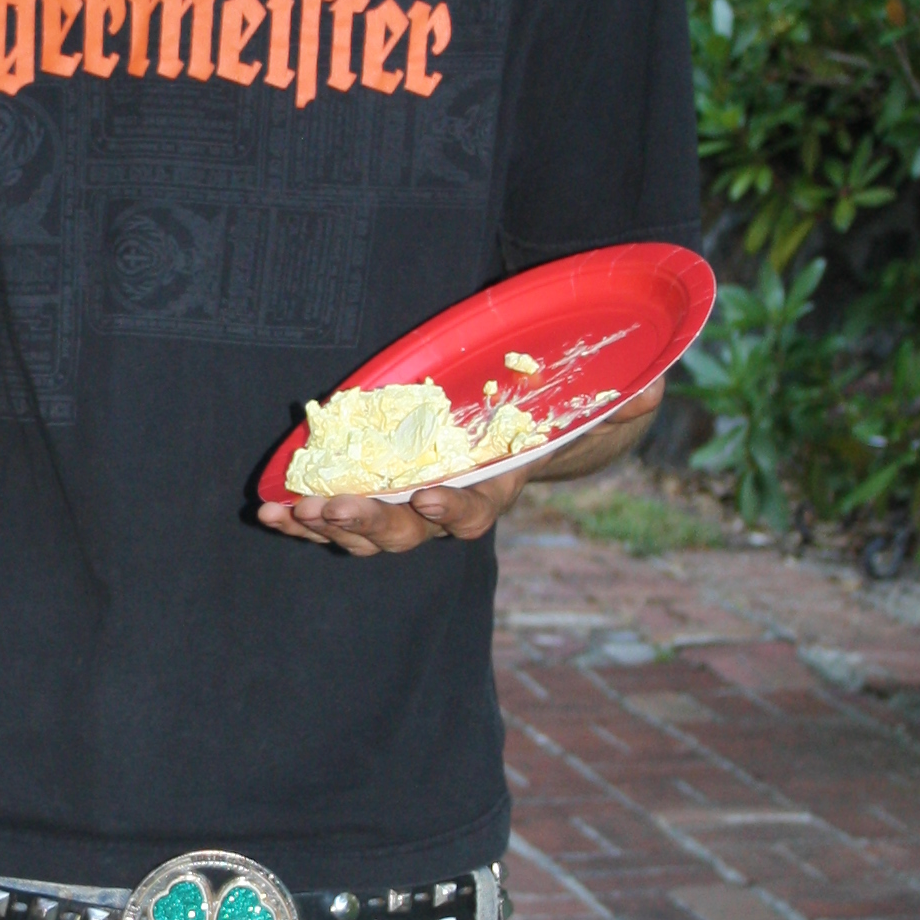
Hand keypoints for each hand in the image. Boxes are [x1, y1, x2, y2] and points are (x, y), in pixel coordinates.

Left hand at [256, 378, 667, 558]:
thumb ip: (617, 400)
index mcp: (493, 490)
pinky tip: (269, 512)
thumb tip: (650, 385)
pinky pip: (334, 519)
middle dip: (371, 523)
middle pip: (408, 531)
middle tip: (334, 509)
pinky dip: (301, 520)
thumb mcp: (583, 407)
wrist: (512, 439)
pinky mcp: (372, 498)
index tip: (432, 498)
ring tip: (288, 514)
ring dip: (326, 527)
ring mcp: (405, 510)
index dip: (455, 511)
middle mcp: (446, 509)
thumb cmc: (546, 421)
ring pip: (366, 533)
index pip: (476, 511)